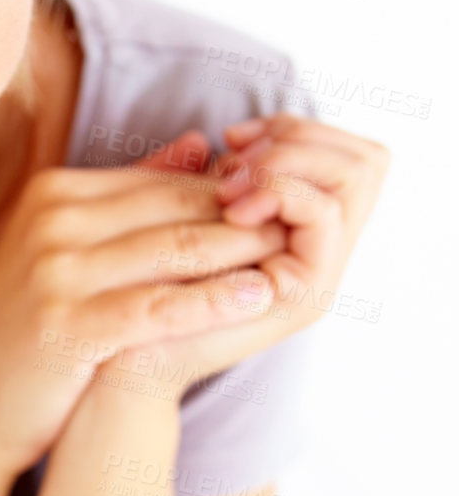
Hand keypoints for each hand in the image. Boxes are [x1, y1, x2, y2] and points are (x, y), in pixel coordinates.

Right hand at [0, 132, 288, 479]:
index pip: (164, 183)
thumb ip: (131, 197)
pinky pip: (159, 306)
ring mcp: (54, 271)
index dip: (232, 194)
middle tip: (306, 225)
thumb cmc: (27, 331)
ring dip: (243, 252)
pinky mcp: (64, 323)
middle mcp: (51, 222)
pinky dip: (215, 300)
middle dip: (247, 216)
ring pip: (174, 251)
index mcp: (55, 195)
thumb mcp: (71, 251)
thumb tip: (201, 144)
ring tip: (296, 255)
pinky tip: (259, 298)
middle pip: (174, 209)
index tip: (285, 205)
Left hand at [87, 116, 389, 401]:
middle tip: (235, 155)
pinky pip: (324, 213)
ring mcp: (323, 273)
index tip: (233, 137)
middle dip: (297, 139)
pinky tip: (233, 205)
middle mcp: (323, 251)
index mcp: (300, 231)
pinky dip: (282, 190)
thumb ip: (192, 185)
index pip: (347, 154)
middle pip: (365, 162)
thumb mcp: (172, 223)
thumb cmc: (142, 295)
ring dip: (289, 161)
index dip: (292, 129)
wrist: (131, 366)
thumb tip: (200, 139)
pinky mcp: (309, 293)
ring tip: (230, 182)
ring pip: (354, 178)